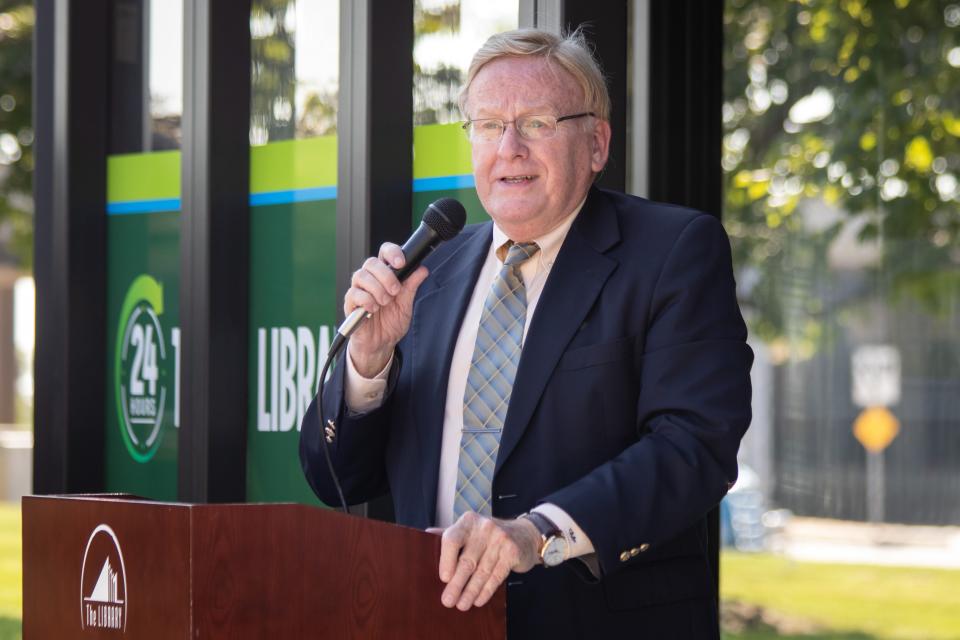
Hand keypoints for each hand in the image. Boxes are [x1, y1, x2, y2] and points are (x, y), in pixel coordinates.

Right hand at [344, 242, 428, 376]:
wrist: (381, 344)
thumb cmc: (391, 323)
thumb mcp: (406, 304)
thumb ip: (412, 286)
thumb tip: (422, 269)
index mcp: (385, 275)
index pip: (384, 253)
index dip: (392, 252)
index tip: (401, 263)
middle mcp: (370, 279)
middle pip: (371, 262)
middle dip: (386, 275)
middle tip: (395, 291)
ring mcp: (359, 290)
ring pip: (361, 276)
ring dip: (377, 289)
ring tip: (385, 303)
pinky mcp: (350, 303)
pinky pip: (354, 294)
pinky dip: (367, 300)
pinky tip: (373, 309)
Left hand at [428, 512, 540, 610]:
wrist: (525, 534)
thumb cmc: (488, 536)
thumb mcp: (469, 530)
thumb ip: (450, 534)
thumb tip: (425, 536)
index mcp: (468, 521)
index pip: (452, 539)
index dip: (446, 560)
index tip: (443, 578)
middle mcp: (484, 527)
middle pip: (467, 560)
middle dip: (456, 584)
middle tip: (448, 601)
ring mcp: (500, 539)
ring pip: (481, 571)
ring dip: (470, 592)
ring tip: (462, 605)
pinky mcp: (512, 552)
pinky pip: (496, 576)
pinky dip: (486, 591)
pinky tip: (478, 600)